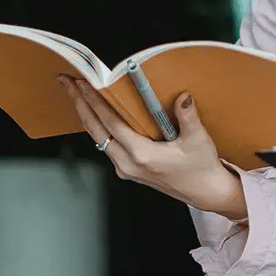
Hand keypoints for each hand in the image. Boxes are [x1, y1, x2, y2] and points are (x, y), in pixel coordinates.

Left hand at [60, 77, 246, 219]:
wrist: (206, 191)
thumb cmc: (202, 169)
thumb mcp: (198, 140)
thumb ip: (188, 116)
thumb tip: (182, 97)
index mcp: (142, 156)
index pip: (110, 124)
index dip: (95, 102)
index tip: (84, 85)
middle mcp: (128, 164)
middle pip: (95, 131)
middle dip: (80, 105)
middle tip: (70, 84)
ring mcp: (126, 168)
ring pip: (98, 139)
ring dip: (87, 116)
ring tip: (80, 96)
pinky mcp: (129, 169)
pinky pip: (107, 145)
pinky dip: (99, 127)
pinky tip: (98, 116)